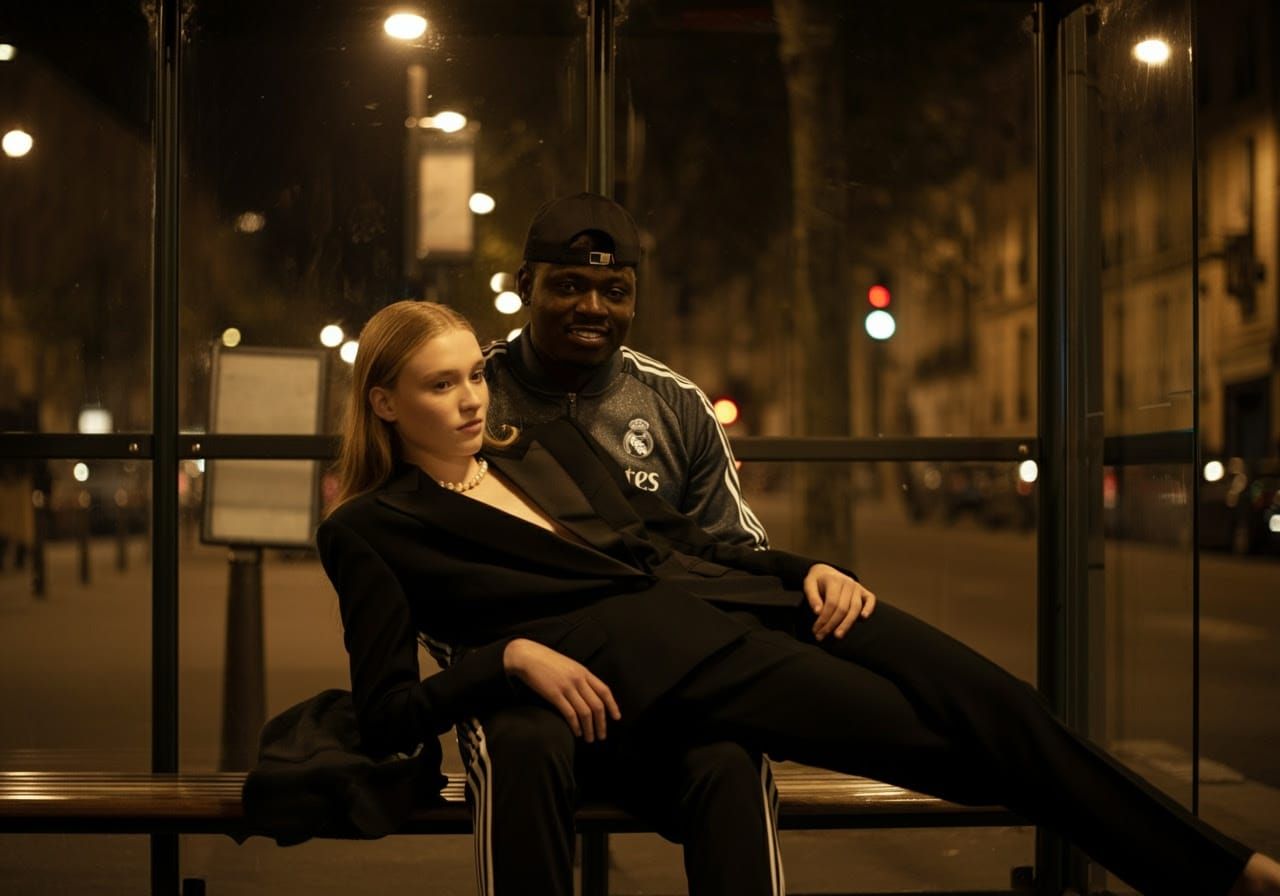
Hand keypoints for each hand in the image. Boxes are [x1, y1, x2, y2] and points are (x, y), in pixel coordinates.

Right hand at [503, 639, 620, 741]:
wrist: (527, 656)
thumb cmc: (547, 662)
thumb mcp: (569, 666)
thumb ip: (580, 678)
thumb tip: (589, 694)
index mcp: (583, 672)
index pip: (604, 690)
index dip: (612, 705)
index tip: (616, 718)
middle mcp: (578, 679)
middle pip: (597, 705)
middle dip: (601, 723)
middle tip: (602, 736)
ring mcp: (567, 687)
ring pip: (585, 712)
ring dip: (589, 728)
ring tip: (590, 738)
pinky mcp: (554, 694)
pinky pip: (570, 713)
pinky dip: (576, 726)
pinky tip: (576, 733)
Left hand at [803, 564, 875, 640]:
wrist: (826, 572)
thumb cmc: (817, 581)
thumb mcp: (808, 584)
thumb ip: (812, 597)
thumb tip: (817, 612)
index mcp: (834, 580)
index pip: (831, 603)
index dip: (824, 619)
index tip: (816, 630)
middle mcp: (848, 583)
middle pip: (843, 608)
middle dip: (832, 625)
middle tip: (822, 636)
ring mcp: (857, 587)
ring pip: (855, 608)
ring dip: (847, 624)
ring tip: (838, 635)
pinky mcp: (864, 591)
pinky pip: (870, 599)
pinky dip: (869, 608)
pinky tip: (863, 618)